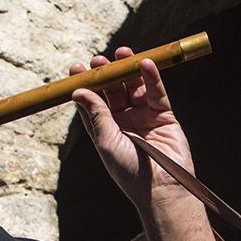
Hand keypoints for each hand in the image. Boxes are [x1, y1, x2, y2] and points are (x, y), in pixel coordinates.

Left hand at [70, 49, 193, 205]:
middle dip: (107, 73)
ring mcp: (144, 117)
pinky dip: (151, 77)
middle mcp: (124, 122)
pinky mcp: (164, 115)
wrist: (162, 188)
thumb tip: (78, 91)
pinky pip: (157, 92)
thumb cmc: (129, 171)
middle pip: (114, 90)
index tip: (76, 68)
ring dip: (129, 69)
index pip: (93, 102)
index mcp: (105, 130)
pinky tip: (145, 63)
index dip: (85, 84)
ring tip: (122, 53)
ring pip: (135, 87)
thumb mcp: (106, 141)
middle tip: (98, 60)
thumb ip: (96, 114)